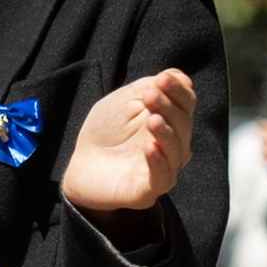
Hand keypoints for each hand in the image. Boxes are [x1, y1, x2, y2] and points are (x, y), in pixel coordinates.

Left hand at [64, 69, 195, 217]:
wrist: (80, 163)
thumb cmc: (105, 130)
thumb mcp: (124, 101)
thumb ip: (148, 87)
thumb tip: (180, 77)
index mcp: (170, 121)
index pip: (186, 104)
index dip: (179, 91)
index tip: (163, 79)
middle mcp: (173, 145)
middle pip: (184, 126)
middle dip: (170, 108)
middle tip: (151, 96)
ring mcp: (163, 168)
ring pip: (177, 152)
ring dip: (167, 133)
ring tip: (152, 119)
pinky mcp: (147, 190)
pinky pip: (162, 178)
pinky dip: (159, 162)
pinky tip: (150, 148)